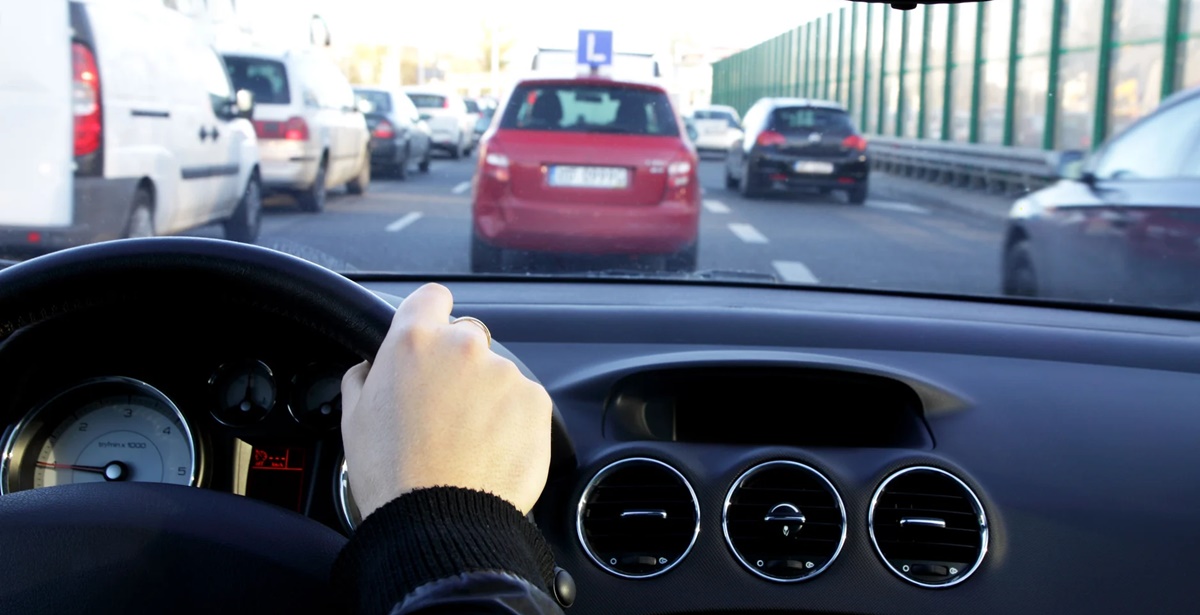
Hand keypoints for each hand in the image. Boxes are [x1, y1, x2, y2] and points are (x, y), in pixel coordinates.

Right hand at [340, 283, 552, 519]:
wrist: (438, 520)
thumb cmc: (391, 473)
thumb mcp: (354, 417)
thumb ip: (364, 377)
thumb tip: (371, 367)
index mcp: (414, 341)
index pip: (432, 297)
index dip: (432, 315)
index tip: (433, 334)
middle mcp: (463, 346)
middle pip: (467, 339)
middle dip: (459, 367)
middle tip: (445, 410)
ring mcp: (503, 372)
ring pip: (497, 375)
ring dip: (487, 397)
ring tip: (468, 442)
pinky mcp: (535, 401)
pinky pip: (524, 402)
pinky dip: (512, 421)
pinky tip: (491, 451)